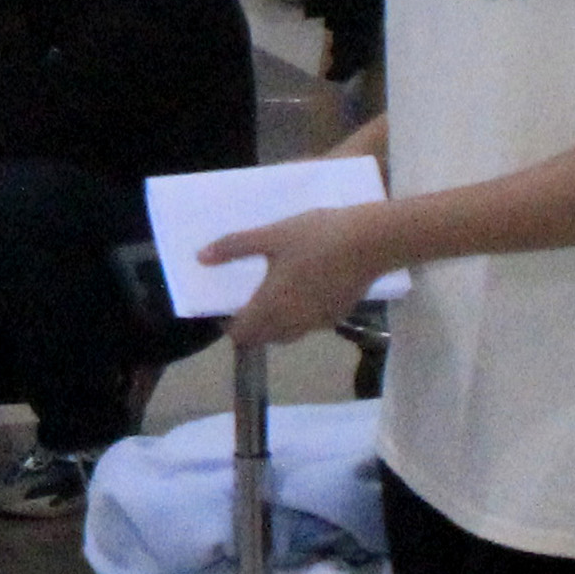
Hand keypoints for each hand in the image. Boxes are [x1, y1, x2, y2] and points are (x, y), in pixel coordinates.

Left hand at [200, 203, 393, 349]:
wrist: (374, 241)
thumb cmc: (318, 236)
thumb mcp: (272, 236)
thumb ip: (234, 247)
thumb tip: (200, 258)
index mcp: (272, 306)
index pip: (242, 334)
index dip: (229, 326)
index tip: (225, 310)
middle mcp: (293, 322)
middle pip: (264, 337)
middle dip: (252, 326)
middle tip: (247, 302)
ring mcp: (318, 322)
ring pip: (288, 334)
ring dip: (275, 324)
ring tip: (273, 297)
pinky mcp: (339, 315)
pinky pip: (310, 325)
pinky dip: (299, 317)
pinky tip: (303, 292)